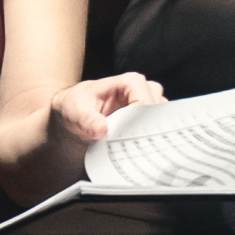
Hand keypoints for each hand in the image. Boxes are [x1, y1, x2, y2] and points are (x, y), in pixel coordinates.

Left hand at [49, 72, 165, 145]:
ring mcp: (147, 106)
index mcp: (130, 82)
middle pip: (159, 111)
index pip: (146, 101)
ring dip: (150, 136)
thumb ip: (88, 120)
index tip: (129, 136)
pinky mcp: (146, 121)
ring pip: (161, 121)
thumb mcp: (76, 112)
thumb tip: (101, 129)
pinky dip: (149, 141)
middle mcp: (143, 91)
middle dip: (149, 129)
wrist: (73, 116)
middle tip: (134, 146)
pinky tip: (137, 151)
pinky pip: (157, 130)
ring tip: (135, 150)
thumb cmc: (76, 107)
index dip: (141, 119)